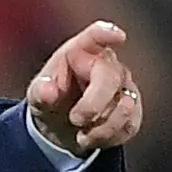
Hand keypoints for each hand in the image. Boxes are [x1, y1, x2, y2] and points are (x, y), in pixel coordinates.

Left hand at [27, 22, 142, 155]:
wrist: (62, 128)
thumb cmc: (51, 100)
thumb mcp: (37, 96)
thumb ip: (40, 91)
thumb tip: (47, 90)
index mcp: (80, 52)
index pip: (94, 37)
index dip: (105, 34)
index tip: (116, 35)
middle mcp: (107, 65)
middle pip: (110, 78)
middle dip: (93, 105)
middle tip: (75, 119)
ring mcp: (124, 86)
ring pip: (125, 107)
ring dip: (100, 127)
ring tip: (80, 133)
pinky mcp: (134, 109)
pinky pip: (129, 126)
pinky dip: (108, 137)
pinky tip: (91, 137)